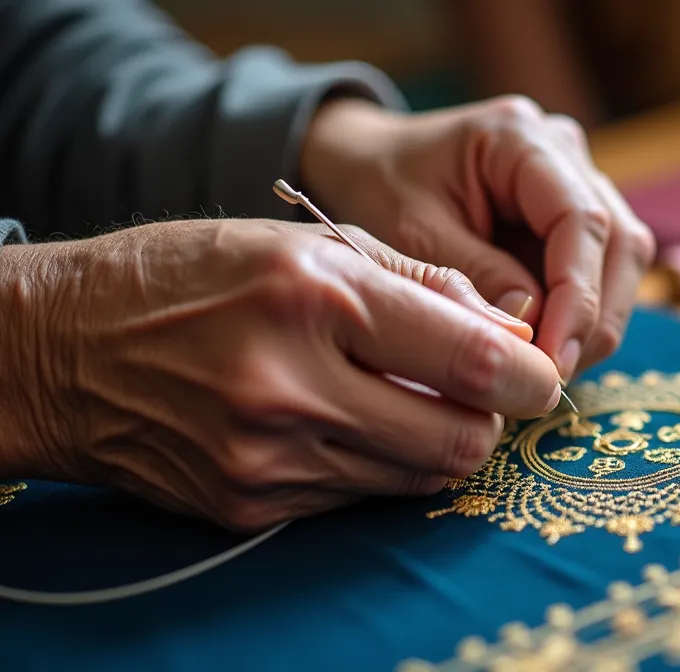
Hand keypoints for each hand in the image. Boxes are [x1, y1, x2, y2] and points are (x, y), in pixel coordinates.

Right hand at [0, 220, 560, 531]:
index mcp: (316, 297)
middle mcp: (293, 384)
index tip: (541, 374)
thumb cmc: (190, 276)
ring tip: (409, 399)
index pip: (470, 360)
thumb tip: (511, 330)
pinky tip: (350, 424)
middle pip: (460, 440)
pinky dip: (379, 463)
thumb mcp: (305, 242)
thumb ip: (422, 283)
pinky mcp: (251, 505)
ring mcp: (269, 456)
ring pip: (418, 475)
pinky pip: (360, 496)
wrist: (61, 349)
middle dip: (490, 418)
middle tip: (479, 390)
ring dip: (438, 442)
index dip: (530, 376)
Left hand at [299, 95, 656, 381]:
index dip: (579, 296)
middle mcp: (567, 152)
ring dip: (594, 325)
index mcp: (523, 138)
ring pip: (622, 263)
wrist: (370, 159)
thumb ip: (473, 277)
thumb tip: (533, 332)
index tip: (552, 360)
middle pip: (621, 243)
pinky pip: (601, 273)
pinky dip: (581, 318)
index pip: (583, 220)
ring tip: (545, 372)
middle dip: (594, 320)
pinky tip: (546, 352)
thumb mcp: (411, 232)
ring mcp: (580, 182)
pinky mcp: (576, 218)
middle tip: (550, 380)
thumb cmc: (382, 185)